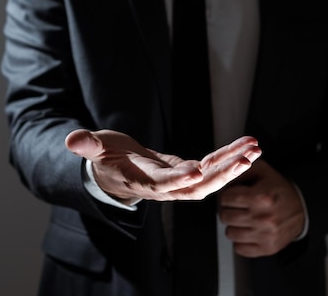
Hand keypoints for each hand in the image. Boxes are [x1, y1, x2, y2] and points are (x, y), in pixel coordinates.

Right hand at [65, 129, 261, 202]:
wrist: (116, 174)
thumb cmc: (104, 160)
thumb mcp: (95, 149)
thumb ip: (87, 146)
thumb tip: (71, 140)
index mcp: (141, 181)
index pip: (161, 184)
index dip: (177, 178)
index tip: (196, 170)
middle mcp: (164, 187)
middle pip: (197, 187)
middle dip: (222, 174)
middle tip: (246, 158)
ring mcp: (178, 182)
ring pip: (210, 180)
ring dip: (233, 166)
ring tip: (256, 148)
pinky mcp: (187, 173)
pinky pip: (212, 168)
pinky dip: (230, 158)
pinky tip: (248, 146)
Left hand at [218, 160, 305, 256]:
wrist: (301, 210)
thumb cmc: (277, 189)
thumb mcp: (262, 171)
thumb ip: (241, 169)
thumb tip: (224, 175)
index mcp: (261, 197)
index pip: (226, 198)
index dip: (227, 195)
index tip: (232, 195)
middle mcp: (263, 218)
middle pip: (225, 216)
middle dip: (227, 210)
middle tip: (236, 207)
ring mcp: (266, 235)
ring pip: (230, 233)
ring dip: (233, 225)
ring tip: (242, 218)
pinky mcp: (267, 248)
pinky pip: (239, 248)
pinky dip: (240, 240)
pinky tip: (248, 230)